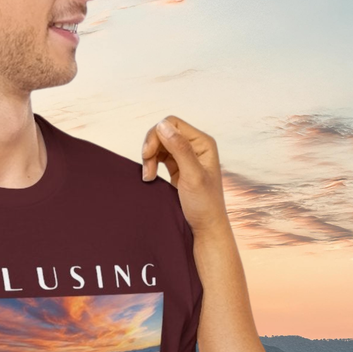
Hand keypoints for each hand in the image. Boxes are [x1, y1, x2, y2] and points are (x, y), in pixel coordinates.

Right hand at [141, 116, 230, 237]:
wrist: (205, 227)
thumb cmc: (204, 205)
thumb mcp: (192, 176)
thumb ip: (179, 149)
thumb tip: (162, 125)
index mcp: (203, 143)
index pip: (173, 124)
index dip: (156, 135)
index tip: (147, 155)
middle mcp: (196, 146)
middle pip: (164, 132)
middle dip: (151, 147)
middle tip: (147, 169)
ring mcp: (186, 156)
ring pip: (159, 143)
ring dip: (149, 157)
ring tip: (149, 177)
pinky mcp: (178, 166)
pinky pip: (159, 155)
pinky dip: (151, 163)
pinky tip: (150, 177)